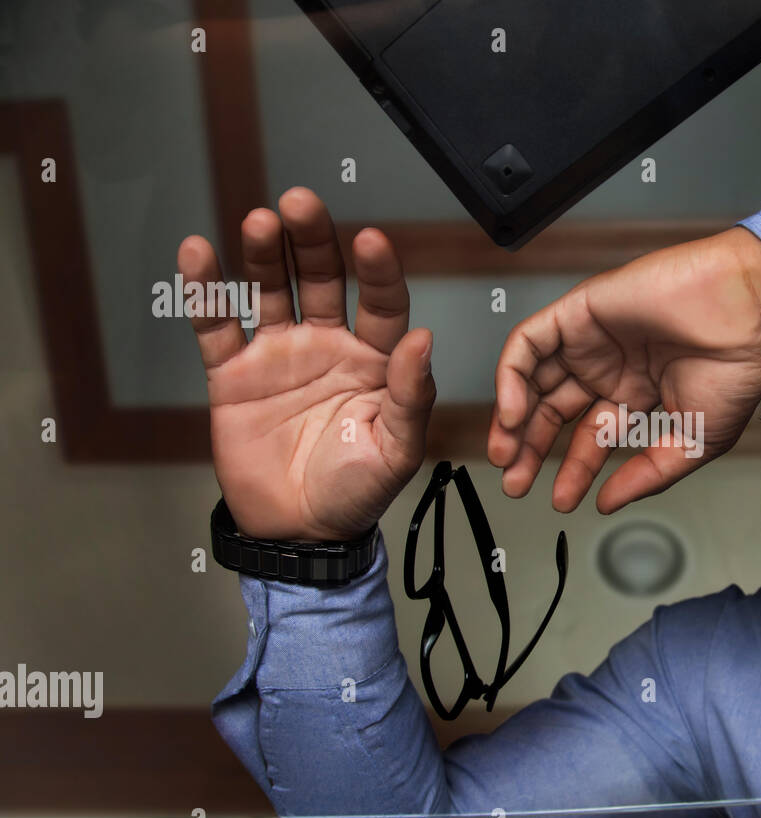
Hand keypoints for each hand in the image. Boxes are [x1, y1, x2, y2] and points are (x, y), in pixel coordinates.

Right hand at [181, 187, 436, 540]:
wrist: (298, 533)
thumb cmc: (356, 492)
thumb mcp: (396, 451)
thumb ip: (410, 396)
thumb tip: (423, 338)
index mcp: (374, 360)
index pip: (381, 302)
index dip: (378, 271)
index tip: (372, 240)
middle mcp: (328, 345)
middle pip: (323, 278)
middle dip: (314, 240)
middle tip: (302, 203)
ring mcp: (280, 354)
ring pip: (272, 289)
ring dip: (266, 253)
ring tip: (260, 221)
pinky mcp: (233, 373)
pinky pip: (217, 325)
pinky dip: (207, 291)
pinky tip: (199, 254)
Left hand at [488, 225, 760, 512]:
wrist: (748, 312)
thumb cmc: (738, 366)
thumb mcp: (693, 441)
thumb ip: (648, 473)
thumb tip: (608, 502)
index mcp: (639, 393)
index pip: (592, 437)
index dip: (573, 471)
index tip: (560, 500)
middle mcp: (612, 366)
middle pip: (555, 411)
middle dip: (531, 449)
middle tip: (515, 481)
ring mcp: (593, 339)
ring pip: (535, 379)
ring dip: (513, 418)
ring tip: (505, 454)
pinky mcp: (580, 311)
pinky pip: (530, 343)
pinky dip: (512, 377)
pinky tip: (513, 413)